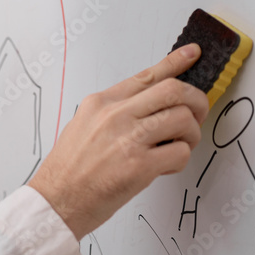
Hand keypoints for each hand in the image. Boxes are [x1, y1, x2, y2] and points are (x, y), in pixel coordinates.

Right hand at [28, 44, 208, 239]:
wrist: (56, 200)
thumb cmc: (68, 169)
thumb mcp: (83, 125)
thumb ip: (115, 112)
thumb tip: (150, 107)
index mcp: (102, 102)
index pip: (147, 75)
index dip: (175, 62)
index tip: (193, 54)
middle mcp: (116, 115)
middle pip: (173, 91)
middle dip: (196, 101)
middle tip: (197, 114)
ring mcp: (128, 139)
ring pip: (182, 119)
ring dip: (191, 134)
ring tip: (180, 145)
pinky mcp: (140, 166)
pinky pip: (180, 152)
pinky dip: (181, 159)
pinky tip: (166, 167)